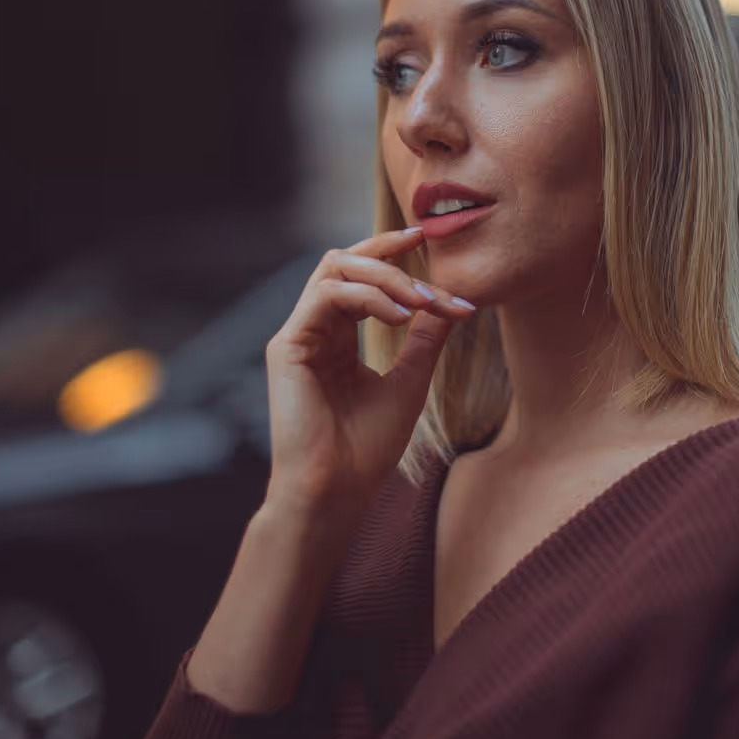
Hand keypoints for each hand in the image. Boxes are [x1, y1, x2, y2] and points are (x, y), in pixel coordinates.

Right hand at [262, 227, 474, 520]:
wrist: (337, 492)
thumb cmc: (367, 449)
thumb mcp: (409, 382)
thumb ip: (424, 341)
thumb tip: (450, 304)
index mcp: (336, 338)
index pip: (362, 278)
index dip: (393, 257)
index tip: (430, 247)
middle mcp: (314, 330)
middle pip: (345, 261)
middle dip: (390, 256)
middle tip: (431, 275)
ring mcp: (298, 335)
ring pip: (334, 267)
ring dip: (386, 276)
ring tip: (422, 301)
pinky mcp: (287, 346)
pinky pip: (326, 295)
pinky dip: (368, 297)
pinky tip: (400, 317)